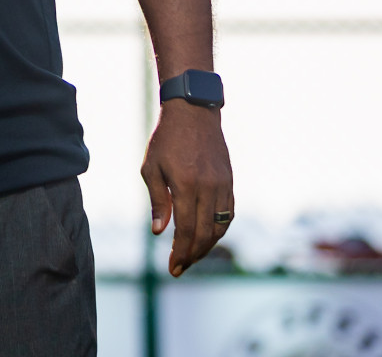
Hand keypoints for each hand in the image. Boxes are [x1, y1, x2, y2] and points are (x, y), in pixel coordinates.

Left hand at [142, 101, 233, 275]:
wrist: (193, 113)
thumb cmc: (166, 140)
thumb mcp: (151, 168)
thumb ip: (158, 201)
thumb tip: (159, 232)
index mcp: (186, 185)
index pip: (186, 229)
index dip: (180, 252)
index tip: (173, 268)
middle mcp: (209, 188)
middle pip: (205, 233)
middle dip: (192, 254)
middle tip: (180, 268)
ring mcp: (223, 186)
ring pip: (220, 227)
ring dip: (207, 246)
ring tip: (192, 256)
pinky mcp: (230, 182)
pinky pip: (229, 214)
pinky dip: (219, 229)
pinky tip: (208, 237)